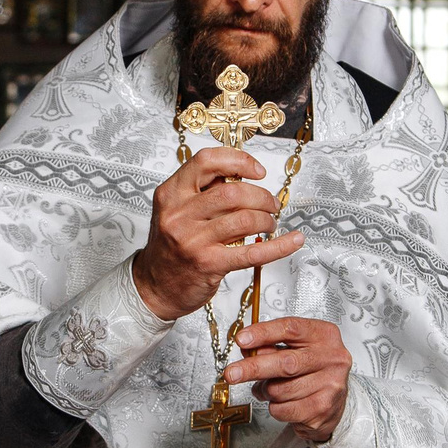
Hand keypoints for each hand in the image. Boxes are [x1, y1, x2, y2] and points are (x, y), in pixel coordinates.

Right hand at [131, 147, 303, 320]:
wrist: (154, 286)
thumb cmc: (170, 246)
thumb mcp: (176, 209)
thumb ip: (203, 190)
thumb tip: (242, 172)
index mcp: (171, 193)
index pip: (207, 161)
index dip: (238, 160)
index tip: (257, 171)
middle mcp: (179, 214)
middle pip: (233, 191)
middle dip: (261, 196)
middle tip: (270, 204)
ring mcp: (193, 240)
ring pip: (245, 219)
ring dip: (266, 219)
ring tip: (269, 224)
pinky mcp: (209, 264)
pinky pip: (253, 252)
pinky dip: (279, 246)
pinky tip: (293, 241)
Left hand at [224, 316, 350, 442]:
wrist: (333, 404)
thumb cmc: (310, 371)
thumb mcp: (295, 350)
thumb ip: (271, 346)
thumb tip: (246, 349)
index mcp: (325, 335)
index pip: (291, 328)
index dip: (263, 333)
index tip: (241, 339)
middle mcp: (333, 358)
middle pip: (286, 362)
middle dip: (254, 368)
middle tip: (232, 373)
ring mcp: (331, 385)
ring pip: (280, 390)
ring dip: (265, 391)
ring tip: (270, 389)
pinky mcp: (323, 409)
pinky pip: (283, 409)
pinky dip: (274, 407)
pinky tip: (284, 402)